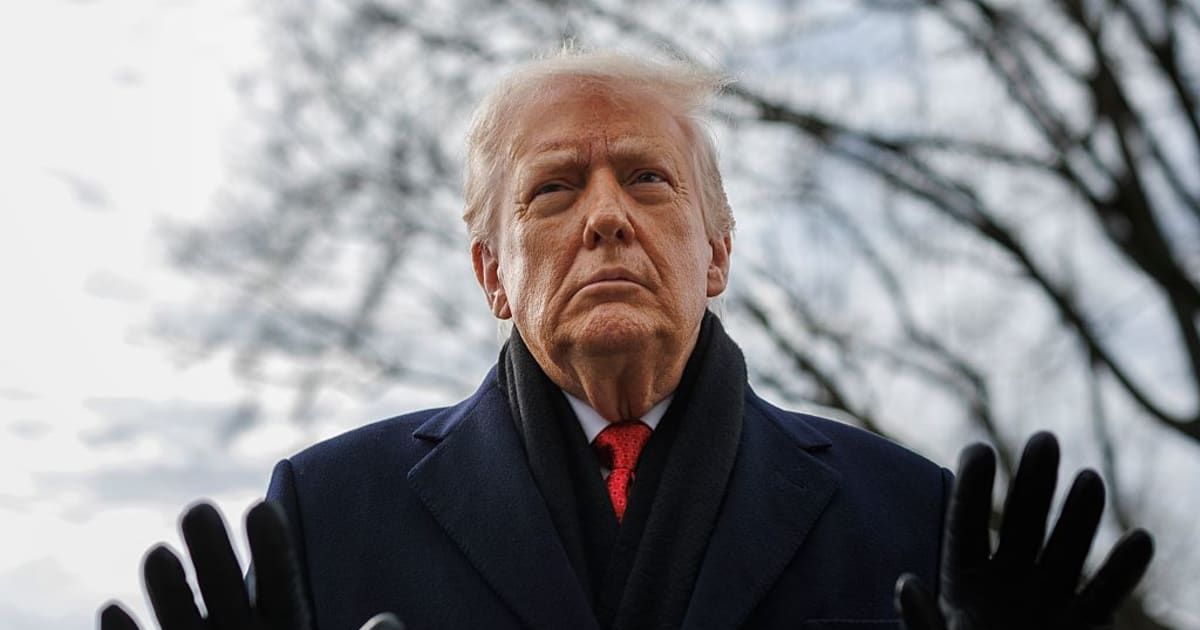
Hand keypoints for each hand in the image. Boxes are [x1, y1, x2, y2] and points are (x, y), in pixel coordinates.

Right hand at [98, 500, 403, 629]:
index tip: (261, 508)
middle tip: (198, 509)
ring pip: (183, 618)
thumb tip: (386, 621)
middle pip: (226, 588)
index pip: (279, 582)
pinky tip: (115, 610)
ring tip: (160, 552)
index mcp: (286, 629)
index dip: (271, 548)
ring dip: (168, 588)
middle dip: (212, 551)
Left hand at [895, 432, 1153, 629]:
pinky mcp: (1077, 629)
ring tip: (1089, 478)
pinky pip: (1101, 597)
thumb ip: (923, 623)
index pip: (966, 527)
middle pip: (1021, 525)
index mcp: (961, 586)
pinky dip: (1121, 572)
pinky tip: (1138, 539)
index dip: (973, 490)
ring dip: (1079, 517)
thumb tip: (906, 582)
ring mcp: (1044, 604)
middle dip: (1033, 484)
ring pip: (1065, 551)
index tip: (980, 449)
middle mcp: (1005, 586)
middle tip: (1045, 439)